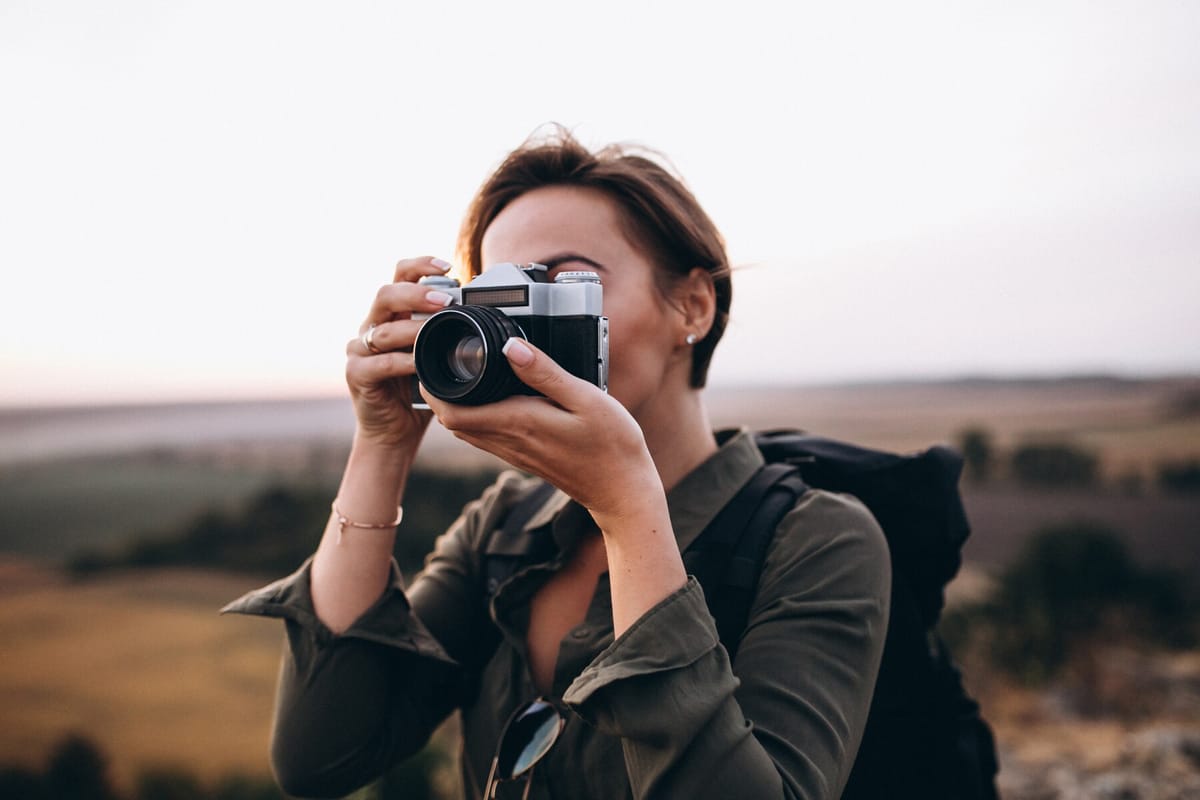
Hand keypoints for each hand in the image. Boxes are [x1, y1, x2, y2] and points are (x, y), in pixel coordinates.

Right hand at [345, 257, 456, 447]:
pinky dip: (402, 362)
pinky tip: (420, 363)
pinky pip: (379, 363)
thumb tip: (485, 312)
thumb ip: (448, 332)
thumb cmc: (418, 390)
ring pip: (383, 330)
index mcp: (392, 315)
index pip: (400, 276)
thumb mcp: (437, 355)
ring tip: (436, 331)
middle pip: (386, 295)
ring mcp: (360, 350)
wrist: (394, 430)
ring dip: (413, 329)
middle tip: (445, 300)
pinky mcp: (356, 374)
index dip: (420, 265)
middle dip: (417, 294)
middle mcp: (372, 326)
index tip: (448, 266)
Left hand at [422, 338, 664, 528]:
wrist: (622, 491)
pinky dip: (474, 417)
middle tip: (438, 360)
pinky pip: (486, 437)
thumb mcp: (585, 398)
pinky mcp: (525, 457)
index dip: (432, 388)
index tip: (430, 360)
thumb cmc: (611, 445)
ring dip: (453, 406)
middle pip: (452, 421)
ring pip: (467, 431)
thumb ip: (545, 372)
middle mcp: (510, 441)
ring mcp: (516, 453)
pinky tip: (488, 399)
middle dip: (437, 393)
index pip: (453, 412)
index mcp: (518, 422)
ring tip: (456, 374)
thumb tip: (510, 346)